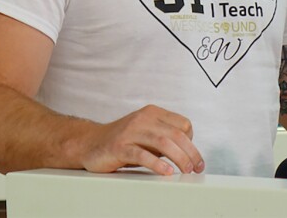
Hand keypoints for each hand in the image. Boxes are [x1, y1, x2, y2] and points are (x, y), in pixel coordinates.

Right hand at [79, 105, 204, 175]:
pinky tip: (166, 172)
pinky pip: (142, 154)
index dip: (191, 141)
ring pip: (163, 142)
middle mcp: (143, 119)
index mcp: (152, 113)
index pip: (183, 124)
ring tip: (185, 170)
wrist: (90, 143)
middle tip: (196, 167)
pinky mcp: (120, 147)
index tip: (193, 157)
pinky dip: (157, 164)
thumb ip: (164, 137)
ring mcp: (131, 132)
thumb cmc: (122, 141)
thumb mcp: (146, 133)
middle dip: (191, 153)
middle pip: (176, 134)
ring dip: (179, 158)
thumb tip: (189, 153)